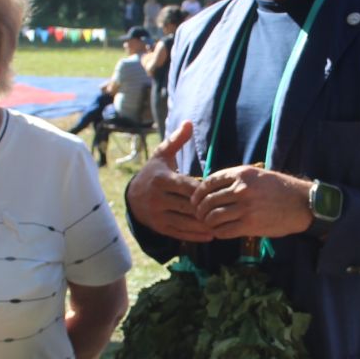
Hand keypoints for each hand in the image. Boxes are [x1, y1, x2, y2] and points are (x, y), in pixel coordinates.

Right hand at [126, 122, 212, 242]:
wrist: (132, 197)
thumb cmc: (154, 173)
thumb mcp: (162, 155)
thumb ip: (176, 140)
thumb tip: (188, 122)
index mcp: (161, 179)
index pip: (187, 186)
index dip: (203, 190)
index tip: (218, 191)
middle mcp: (158, 198)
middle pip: (188, 205)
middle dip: (206, 208)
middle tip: (226, 209)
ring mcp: (158, 214)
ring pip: (185, 221)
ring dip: (204, 224)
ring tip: (222, 223)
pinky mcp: (159, 227)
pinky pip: (180, 233)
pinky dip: (195, 236)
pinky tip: (210, 235)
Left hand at [193, 164, 314, 239]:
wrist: (301, 204)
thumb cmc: (280, 189)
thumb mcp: (258, 175)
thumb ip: (237, 179)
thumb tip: (213, 188)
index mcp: (241, 174)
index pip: (209, 182)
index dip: (198, 193)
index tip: (196, 200)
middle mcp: (241, 189)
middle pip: (208, 201)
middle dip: (200, 210)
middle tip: (200, 216)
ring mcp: (245, 207)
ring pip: (213, 217)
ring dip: (207, 223)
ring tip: (209, 225)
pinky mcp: (250, 225)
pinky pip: (224, 230)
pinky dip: (218, 233)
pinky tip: (219, 232)